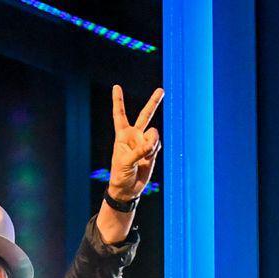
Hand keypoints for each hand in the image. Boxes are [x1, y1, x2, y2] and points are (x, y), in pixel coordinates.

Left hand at [105, 85, 162, 203]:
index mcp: (122, 135)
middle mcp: (134, 136)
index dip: (119, 101)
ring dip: (151, 144)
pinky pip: (158, 145)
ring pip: (154, 135)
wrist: (128, 189)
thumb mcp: (125, 162)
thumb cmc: (120, 175)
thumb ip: (140, 150)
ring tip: (145, 155)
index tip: (116, 86)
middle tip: (161, 90)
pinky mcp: (153, 152)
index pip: (120, 115)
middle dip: (153, 103)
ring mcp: (145, 143)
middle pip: (145, 116)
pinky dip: (154, 150)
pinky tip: (149, 157)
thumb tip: (153, 140)